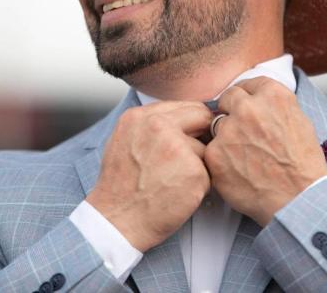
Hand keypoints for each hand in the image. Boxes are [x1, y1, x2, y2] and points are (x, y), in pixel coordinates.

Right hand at [86, 101, 212, 251]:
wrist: (116, 221)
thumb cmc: (120, 186)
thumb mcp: (124, 140)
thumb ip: (150, 124)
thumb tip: (181, 116)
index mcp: (140, 117)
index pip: (185, 105)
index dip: (191, 122)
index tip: (190, 135)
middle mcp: (159, 127)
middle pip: (201, 116)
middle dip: (201, 135)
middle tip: (189, 157)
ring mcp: (178, 148)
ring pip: (205, 148)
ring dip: (198, 164)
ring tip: (174, 182)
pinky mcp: (195, 172)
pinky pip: (209, 173)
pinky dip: (200, 185)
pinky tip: (179, 194)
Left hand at [205, 77, 326, 225]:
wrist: (298, 200)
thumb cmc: (303, 166)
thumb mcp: (299, 121)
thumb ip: (275, 106)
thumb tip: (259, 100)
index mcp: (273, 95)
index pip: (248, 84)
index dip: (246, 96)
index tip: (245, 104)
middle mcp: (248, 108)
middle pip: (228, 98)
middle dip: (232, 111)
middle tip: (241, 131)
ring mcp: (229, 130)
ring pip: (218, 125)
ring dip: (226, 136)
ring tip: (244, 157)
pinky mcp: (215, 154)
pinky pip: (211, 150)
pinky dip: (220, 160)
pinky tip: (237, 172)